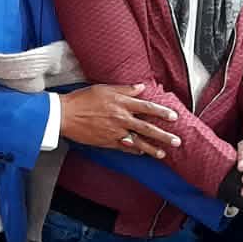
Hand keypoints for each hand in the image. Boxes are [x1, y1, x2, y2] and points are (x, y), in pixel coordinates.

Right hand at [59, 83, 180, 157]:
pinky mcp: (107, 142)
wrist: (65, 115)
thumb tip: (141, 87)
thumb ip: (125, 89)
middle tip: (177, 141)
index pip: (147, 107)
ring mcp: (115, 132)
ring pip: (138, 142)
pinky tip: (142, 153)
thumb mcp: (104, 88)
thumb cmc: (83, 99)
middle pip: (147, 128)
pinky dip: (134, 151)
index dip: (162, 112)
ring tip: (163, 154)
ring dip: (152, 148)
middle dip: (163, 135)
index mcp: (121, 103)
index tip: (174, 117)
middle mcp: (121, 119)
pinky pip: (125, 148)